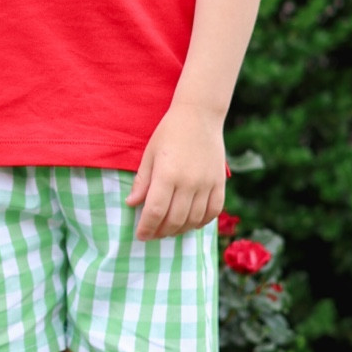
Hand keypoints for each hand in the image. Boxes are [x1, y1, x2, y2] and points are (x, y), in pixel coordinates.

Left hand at [126, 103, 225, 240]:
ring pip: (193, 220)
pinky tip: (191, 223)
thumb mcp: (150, 154)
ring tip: (169, 230)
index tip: (140, 235)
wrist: (199, 116)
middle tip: (152, 234)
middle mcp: (188, 182)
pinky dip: (202, 222)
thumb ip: (142, 181)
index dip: (146, 228)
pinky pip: (213, 211)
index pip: (155, 211)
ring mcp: (206, 184)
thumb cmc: (169, 132)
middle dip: (160, 232)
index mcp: (167, 174)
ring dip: (179, 230)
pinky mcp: (220, 183)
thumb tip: (132, 204)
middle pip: (174, 220)